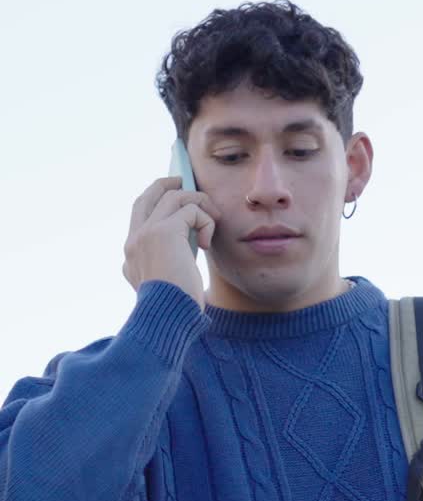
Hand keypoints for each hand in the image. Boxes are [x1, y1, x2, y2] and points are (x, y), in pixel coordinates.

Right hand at [123, 176, 221, 310]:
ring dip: (199, 202)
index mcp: (132, 255)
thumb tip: (193, 245)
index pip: (139, 215)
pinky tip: (209, 243)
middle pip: (148, 196)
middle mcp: (134, 241)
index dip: (156, 199)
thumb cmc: (174, 311)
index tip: (174, 197)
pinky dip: (206, 221)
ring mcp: (146, 234)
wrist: (166, 320)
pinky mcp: (164, 232)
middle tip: (185, 180)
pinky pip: (191, 209)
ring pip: (174, 197)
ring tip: (213, 218)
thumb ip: (171, 262)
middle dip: (167, 184)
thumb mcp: (168, 284)